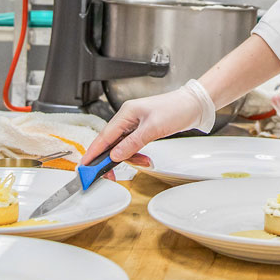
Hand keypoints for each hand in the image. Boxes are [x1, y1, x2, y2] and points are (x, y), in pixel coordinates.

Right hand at [81, 86, 210, 163]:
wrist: (194, 105)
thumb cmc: (176, 109)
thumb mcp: (153, 128)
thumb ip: (132, 143)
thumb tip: (115, 156)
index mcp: (126, 113)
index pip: (104, 136)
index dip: (93, 153)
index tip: (85, 167)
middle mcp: (127, 118)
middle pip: (110, 143)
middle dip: (111, 159)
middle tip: (111, 175)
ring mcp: (135, 124)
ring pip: (122, 146)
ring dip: (129, 158)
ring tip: (142, 162)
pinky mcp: (143, 129)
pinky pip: (132, 145)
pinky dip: (136, 154)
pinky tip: (144, 159)